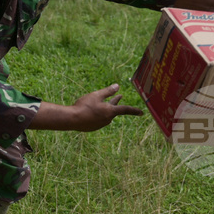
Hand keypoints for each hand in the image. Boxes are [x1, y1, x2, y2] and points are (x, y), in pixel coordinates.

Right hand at [28, 84, 142, 131]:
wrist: (72, 119)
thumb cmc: (84, 106)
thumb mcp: (96, 95)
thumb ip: (108, 91)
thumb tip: (118, 86)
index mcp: (110, 111)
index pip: (125, 110)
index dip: (134, 110)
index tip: (141, 113)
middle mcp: (107, 119)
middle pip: (114, 110)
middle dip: (115, 103)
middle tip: (119, 97)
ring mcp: (100, 124)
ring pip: (105, 114)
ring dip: (104, 108)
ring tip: (101, 103)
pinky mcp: (93, 127)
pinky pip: (97, 119)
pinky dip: (96, 114)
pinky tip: (90, 111)